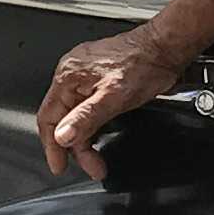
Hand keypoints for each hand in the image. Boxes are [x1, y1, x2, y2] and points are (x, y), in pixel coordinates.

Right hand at [37, 25, 187, 178]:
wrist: (165, 47)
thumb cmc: (144, 64)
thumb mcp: (114, 98)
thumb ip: (86, 118)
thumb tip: (63, 136)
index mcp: (68, 76)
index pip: (48, 119)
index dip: (53, 147)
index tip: (60, 167)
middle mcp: (72, 73)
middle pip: (62, 119)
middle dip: (75, 147)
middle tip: (92, 166)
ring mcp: (84, 73)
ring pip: (75, 114)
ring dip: (85, 138)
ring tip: (97, 158)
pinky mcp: (98, 76)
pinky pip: (85, 105)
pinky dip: (91, 124)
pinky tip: (100, 135)